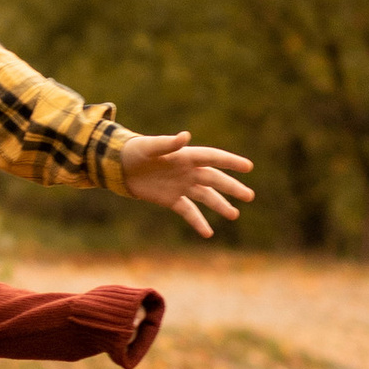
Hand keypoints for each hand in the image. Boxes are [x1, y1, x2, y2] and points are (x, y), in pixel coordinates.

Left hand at [115, 131, 254, 237]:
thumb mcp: (149, 146)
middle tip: (250, 196)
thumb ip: (168, 143)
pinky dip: (198, 222)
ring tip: (234, 215)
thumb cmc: (134, 151)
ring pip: (206, 196)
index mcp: (185, 156)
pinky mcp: (171, 200)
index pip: (213, 158)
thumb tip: (186, 136)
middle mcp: (187, 171)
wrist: (118, 166)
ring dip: (220, 205)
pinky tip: (208, 233)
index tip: (248, 167)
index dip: (230, 162)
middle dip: (232, 187)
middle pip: (214, 180)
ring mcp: (181, 186)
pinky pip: (188, 211)